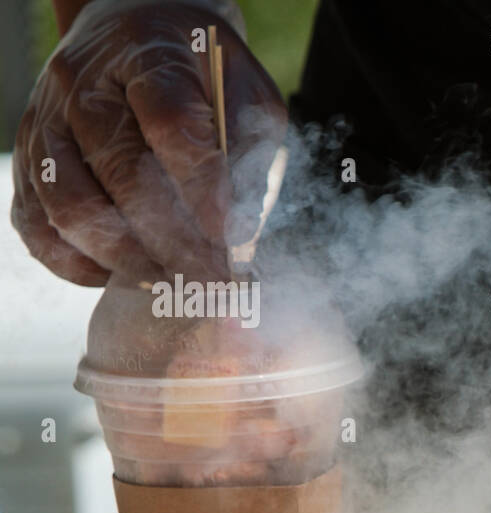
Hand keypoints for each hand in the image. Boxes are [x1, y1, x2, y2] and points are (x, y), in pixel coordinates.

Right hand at [10, 0, 285, 284]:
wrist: (133, 37)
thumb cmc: (201, 75)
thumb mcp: (244, 94)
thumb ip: (247, 156)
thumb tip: (237, 235)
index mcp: (148, 54)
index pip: (169, 121)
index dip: (199, 186)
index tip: (225, 237)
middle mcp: (84, 85)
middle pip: (118, 170)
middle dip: (170, 240)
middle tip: (207, 280)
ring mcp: (47, 122)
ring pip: (69, 204)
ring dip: (124, 257)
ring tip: (169, 282)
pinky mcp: (28, 159)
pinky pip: (36, 223)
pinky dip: (77, 263)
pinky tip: (121, 275)